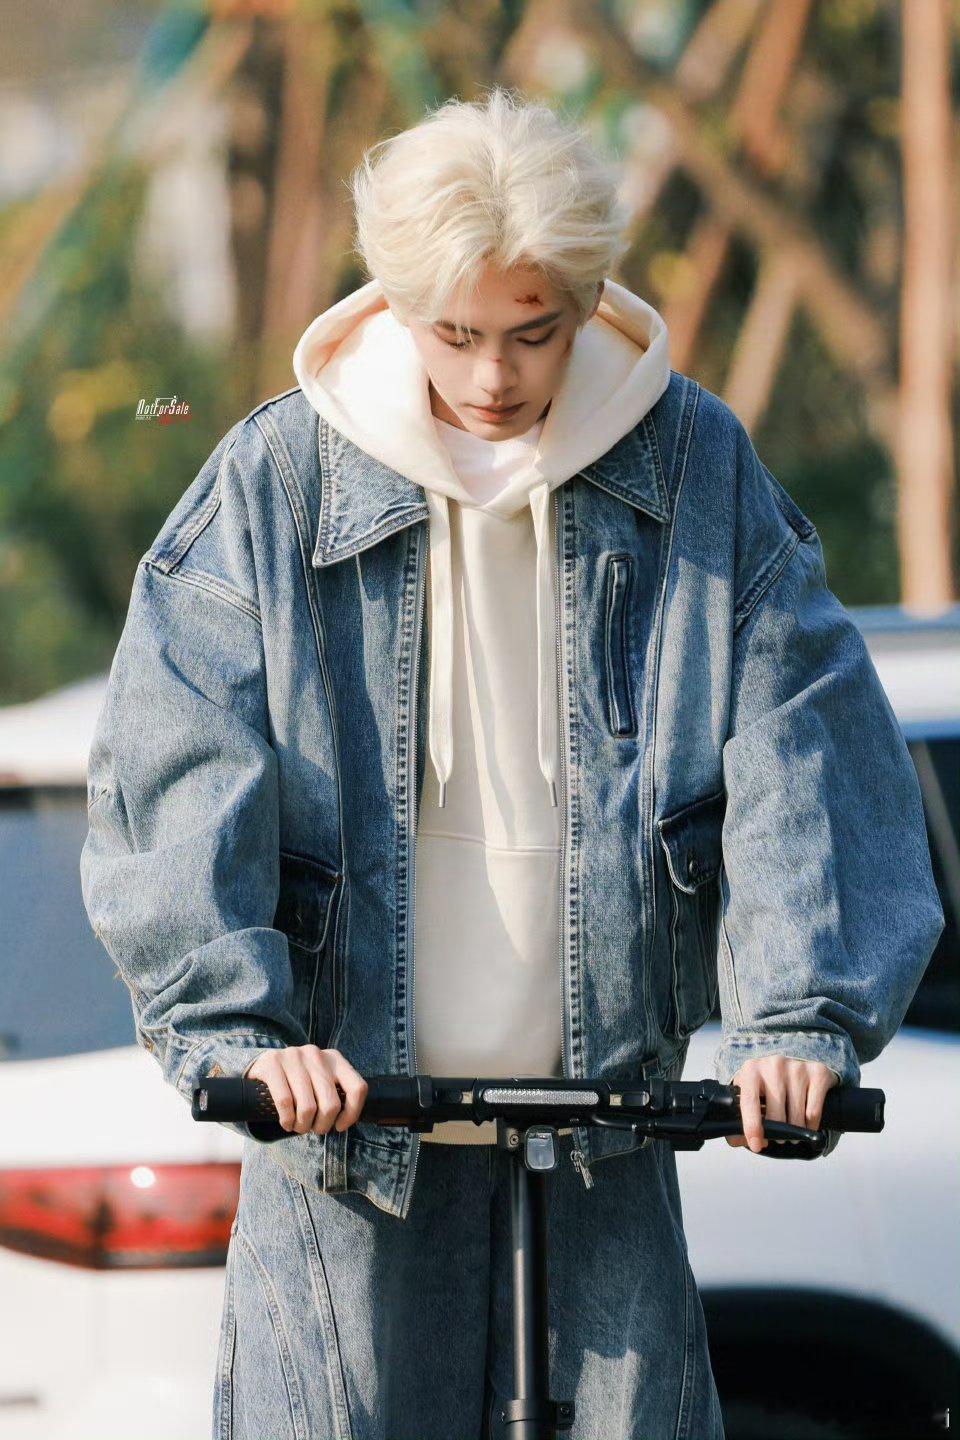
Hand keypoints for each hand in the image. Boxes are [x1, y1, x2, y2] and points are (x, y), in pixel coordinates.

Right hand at [244, 1045, 368, 1136]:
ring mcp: (294, 1056)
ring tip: (298, 1126)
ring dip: (303, 1126)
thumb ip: (334, 1094)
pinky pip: (285, 1102)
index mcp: (334, 1059)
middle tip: (313, 1129)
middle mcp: (316, 1054)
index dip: (352, 1113)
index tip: (340, 1126)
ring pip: (307, 1107)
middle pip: (331, 1104)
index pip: (357, 1088)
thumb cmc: (298, 1083)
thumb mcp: (320, 1081)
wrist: (262, 1065)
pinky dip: (287, 1120)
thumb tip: (345, 1122)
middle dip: (322, 1125)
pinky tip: (286, 1123)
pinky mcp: (272, 1063)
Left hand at [727, 1056, 838, 1153]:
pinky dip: (810, 1126)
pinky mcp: (817, 1073)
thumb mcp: (750, 1096)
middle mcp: (774, 1065)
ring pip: (796, 1116)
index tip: (756, 1145)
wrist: (794, 1064)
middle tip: (778, 1138)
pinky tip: (806, 1125)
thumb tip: (736, 1140)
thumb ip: (740, 1119)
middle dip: (777, 1134)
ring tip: (792, 1132)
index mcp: (751, 1070)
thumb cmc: (767, 1085)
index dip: (752, 1127)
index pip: (749, 1101)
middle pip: (776, 1115)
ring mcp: (797, 1067)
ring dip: (795, 1132)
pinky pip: (813, 1113)